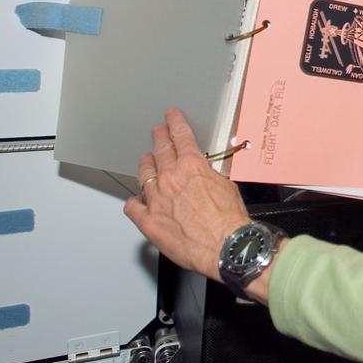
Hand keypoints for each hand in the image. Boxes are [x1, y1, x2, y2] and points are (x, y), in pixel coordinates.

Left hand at [123, 108, 250, 282]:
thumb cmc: (229, 220)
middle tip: (157, 131)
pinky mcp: (148, 221)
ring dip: (145, 165)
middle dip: (159, 138)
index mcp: (192, 167)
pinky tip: (136, 200)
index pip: (181, 137)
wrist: (224, 245)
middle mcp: (171, 179)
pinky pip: (132, 206)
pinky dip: (134, 201)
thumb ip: (210, 176)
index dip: (175, 123)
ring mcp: (156, 199)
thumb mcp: (227, 186)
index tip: (171, 117)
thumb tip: (205, 175)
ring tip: (146, 160)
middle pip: (160, 151)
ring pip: (144, 175)